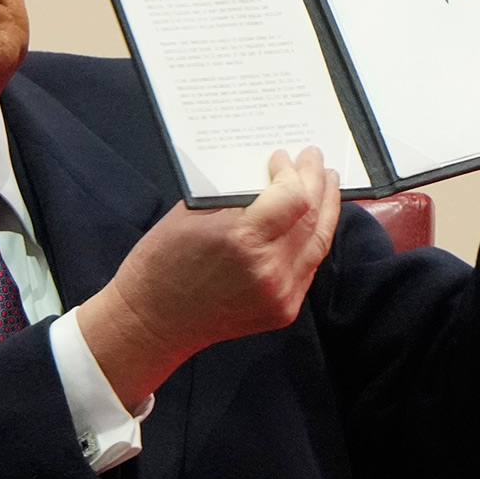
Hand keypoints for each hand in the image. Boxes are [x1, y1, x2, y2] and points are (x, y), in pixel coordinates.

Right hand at [77, 147, 340, 408]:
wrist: (153, 320)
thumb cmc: (162, 262)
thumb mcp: (191, 214)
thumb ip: (234, 194)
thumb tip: (266, 172)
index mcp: (241, 239)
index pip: (294, 197)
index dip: (294, 173)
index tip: (283, 157)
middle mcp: (268, 269)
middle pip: (312, 217)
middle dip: (316, 182)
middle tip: (314, 160)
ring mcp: (279, 294)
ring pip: (319, 242)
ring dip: (326, 209)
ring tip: (325, 184)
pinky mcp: (283, 310)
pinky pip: (309, 266)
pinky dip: (313, 238)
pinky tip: (312, 220)